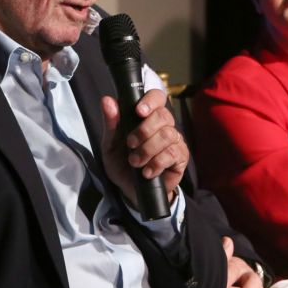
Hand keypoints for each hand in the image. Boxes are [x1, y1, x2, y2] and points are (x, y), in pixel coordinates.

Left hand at [101, 90, 187, 209]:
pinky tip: (147, 172)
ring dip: (148, 149)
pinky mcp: (180, 157)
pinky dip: (156, 163)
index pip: (157, 97)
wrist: (131, 190)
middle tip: (130, 144)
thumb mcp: (110, 145)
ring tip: (135, 162)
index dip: (151, 100)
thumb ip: (110, 123)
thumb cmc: (122, 163)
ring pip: (167, 135)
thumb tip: (107, 100)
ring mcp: (174, 141)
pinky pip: (173, 154)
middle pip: (163, 115)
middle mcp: (163, 125)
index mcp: (147, 117)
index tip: (139, 111)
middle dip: (144, 130)